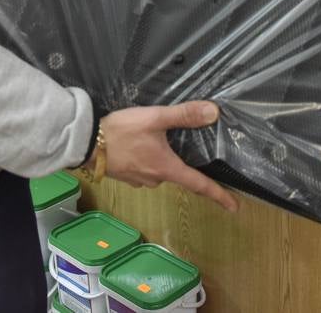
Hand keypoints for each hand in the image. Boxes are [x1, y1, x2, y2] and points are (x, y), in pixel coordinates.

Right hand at [99, 101, 238, 211]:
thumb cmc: (122, 131)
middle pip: (177, 174)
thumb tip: (214, 112)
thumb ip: (184, 115)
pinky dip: (147, 159)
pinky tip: (140, 146)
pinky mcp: (126, 176)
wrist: (85, 142)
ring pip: (159, 171)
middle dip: (182, 163)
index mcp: (166, 168)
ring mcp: (139, 180)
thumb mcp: (155, 118)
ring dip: (162, 159)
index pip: (199, 185)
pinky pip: (144, 170)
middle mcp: (155, 179)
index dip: (219, 196)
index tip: (235, 208)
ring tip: (156, 141)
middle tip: (183, 145)